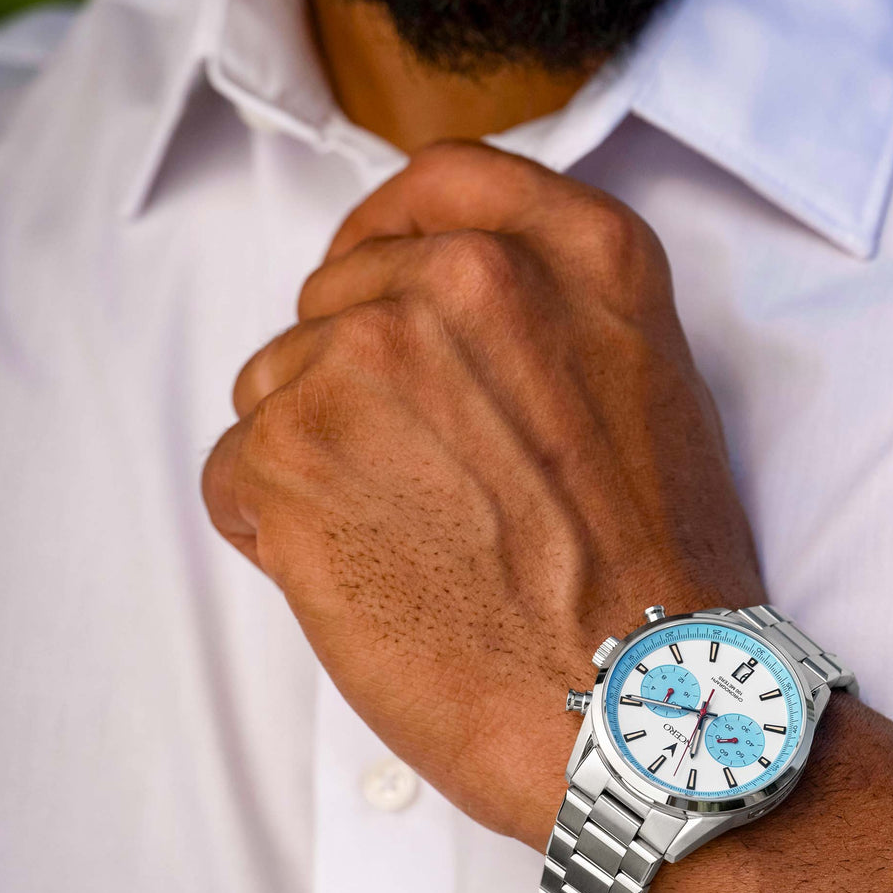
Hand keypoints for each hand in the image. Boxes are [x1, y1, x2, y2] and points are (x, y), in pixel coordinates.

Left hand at [202, 141, 763, 847]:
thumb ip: (551, 313)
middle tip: (420, 481)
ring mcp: (371, 361)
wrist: (637, 709)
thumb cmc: (654, 579)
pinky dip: (274, 526)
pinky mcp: (292, 457)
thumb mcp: (649, 391)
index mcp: (575, 256)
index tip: (371, 277)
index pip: (438, 184)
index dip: (389, 233)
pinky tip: (360, 579)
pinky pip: (237, 471)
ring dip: (317, 459)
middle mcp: (468, 280)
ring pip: (278, 385)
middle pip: (340, 296)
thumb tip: (429, 308)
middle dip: (355, 381)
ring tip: (407, 543)